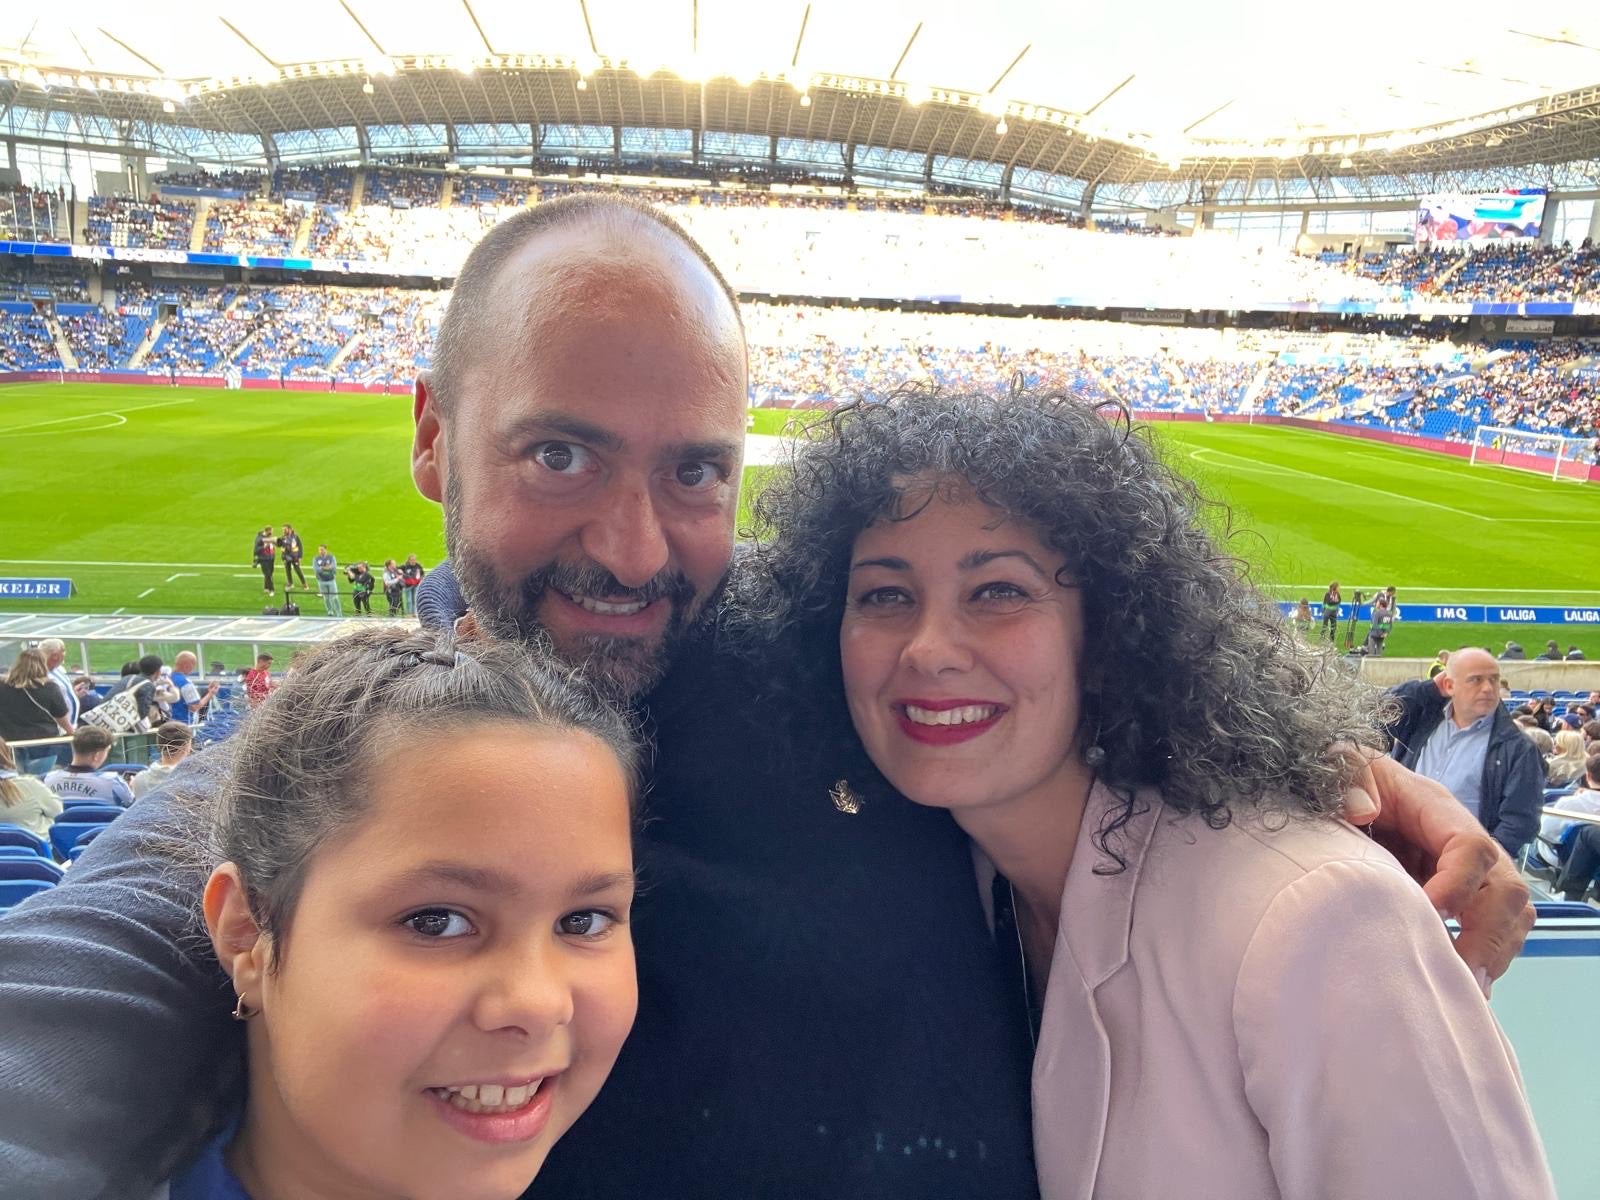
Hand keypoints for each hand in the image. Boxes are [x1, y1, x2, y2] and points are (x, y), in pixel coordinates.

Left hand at [1341, 751, 1532, 991]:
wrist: (1338, 792)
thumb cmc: (1341, 778)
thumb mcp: (1338, 764)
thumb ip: (1347, 778)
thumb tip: (1361, 809)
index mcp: (1436, 809)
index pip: (1472, 847)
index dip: (1459, 883)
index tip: (1430, 912)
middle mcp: (1463, 841)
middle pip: (1506, 888)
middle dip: (1488, 933)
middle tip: (1458, 973)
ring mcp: (1470, 872)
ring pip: (1511, 914)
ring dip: (1494, 953)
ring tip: (1466, 989)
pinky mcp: (1462, 896)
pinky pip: (1497, 929)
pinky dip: (1487, 959)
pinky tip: (1461, 985)